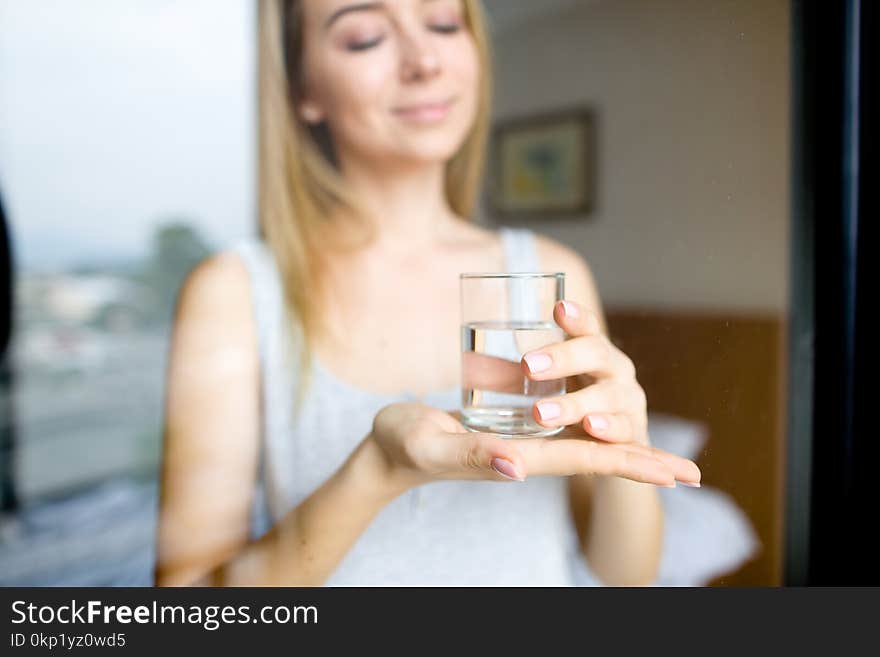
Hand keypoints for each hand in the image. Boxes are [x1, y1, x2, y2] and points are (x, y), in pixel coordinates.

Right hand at [368, 401, 699, 492]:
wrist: (388, 450)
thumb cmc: (402, 445)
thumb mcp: (429, 445)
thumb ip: (468, 455)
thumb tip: (517, 465)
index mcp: (516, 457)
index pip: (585, 460)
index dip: (631, 463)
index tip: (675, 473)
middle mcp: (527, 454)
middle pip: (597, 456)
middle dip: (644, 463)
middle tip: (693, 473)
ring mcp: (519, 445)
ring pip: (583, 444)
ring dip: (624, 448)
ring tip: (662, 456)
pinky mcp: (508, 432)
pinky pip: (559, 431)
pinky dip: (590, 427)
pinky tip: (603, 423)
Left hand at [518, 298, 700, 484]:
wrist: (613, 454)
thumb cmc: (569, 409)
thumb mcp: (538, 390)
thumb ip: (507, 376)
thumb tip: (466, 361)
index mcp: (591, 352)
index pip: (585, 327)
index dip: (576, 317)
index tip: (557, 308)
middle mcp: (614, 370)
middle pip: (597, 353)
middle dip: (564, 358)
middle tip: (527, 366)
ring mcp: (628, 401)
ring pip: (609, 395)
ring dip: (576, 403)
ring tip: (542, 412)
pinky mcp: (633, 434)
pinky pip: (626, 430)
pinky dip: (610, 428)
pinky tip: (591, 428)